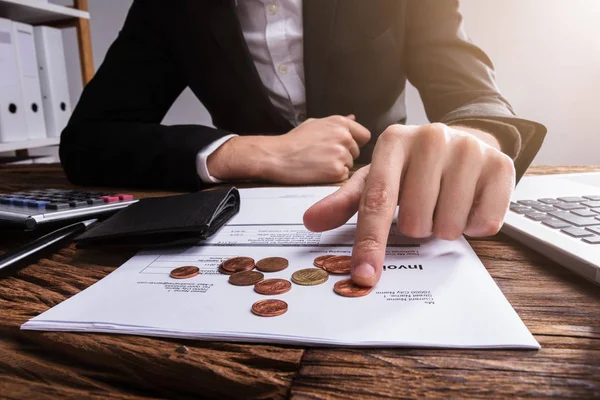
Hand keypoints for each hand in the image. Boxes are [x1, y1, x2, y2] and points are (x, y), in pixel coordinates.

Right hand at [207, 115, 370, 183]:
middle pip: (356, 152)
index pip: (364, 136)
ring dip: (338, 168)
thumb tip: (353, 118)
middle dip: (345, 156)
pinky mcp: (336, 171)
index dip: (354, 143)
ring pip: (350, 165)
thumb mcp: (315, 124)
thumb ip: (336, 122)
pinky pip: (344, 177)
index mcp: (340, 123)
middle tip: (323, 157)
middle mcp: (344, 136)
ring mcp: (341, 154)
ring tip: (318, 164)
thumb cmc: (293, 141)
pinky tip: (318, 173)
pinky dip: (333, 178)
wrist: (276, 156)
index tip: (341, 148)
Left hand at [303, 123, 515, 286]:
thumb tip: (311, 222)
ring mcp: (468, 149)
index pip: (377, 201)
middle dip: (417, 226)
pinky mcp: (500, 165)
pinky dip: (473, 226)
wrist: (466, 140)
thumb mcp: (378, 178)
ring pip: (448, 226)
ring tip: (445, 202)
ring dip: (444, 227)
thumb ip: (345, 202)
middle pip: (415, 221)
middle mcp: (431, 138)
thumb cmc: (413, 167)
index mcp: (393, 142)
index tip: (365, 276)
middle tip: (423, 206)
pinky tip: (468, 202)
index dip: (370, 243)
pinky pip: (484, 224)